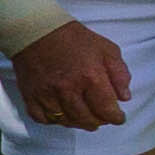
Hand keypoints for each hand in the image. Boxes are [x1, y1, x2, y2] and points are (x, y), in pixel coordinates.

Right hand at [7, 19, 128, 134]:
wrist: (38, 31)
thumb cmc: (76, 39)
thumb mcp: (107, 50)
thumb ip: (120, 74)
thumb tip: (124, 98)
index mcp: (90, 77)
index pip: (106, 109)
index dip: (115, 118)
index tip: (119, 118)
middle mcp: (68, 89)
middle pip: (86, 119)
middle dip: (99, 122)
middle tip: (103, 119)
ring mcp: (47, 94)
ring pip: (66, 121)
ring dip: (79, 123)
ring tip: (86, 119)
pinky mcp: (30, 96)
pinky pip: (42, 118)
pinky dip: (54, 120)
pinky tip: (63, 115)